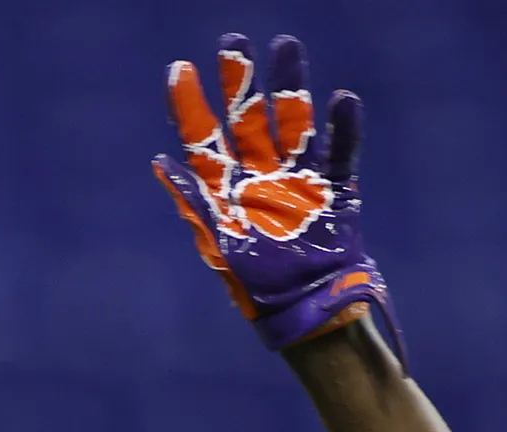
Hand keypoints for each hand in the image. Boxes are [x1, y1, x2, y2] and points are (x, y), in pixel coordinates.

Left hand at [153, 33, 400, 358]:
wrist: (310, 315)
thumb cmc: (260, 288)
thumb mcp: (222, 246)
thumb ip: (196, 204)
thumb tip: (162, 162)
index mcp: (227, 191)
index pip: (204, 139)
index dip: (190, 105)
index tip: (178, 69)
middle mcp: (261, 176)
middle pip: (249, 118)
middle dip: (241, 81)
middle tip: (233, 42)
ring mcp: (300, 180)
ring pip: (294, 121)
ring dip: (291, 86)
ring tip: (286, 46)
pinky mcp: (336, 192)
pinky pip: (342, 153)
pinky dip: (344, 128)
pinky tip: (342, 99)